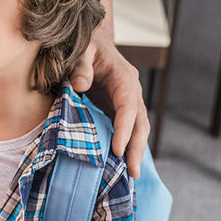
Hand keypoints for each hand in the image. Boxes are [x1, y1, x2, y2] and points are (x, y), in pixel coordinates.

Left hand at [71, 31, 149, 177]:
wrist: (94, 44)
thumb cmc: (86, 47)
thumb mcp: (82, 51)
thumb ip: (80, 66)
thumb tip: (80, 85)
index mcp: (124, 78)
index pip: (128, 106)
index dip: (125, 128)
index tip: (118, 150)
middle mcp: (131, 93)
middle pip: (140, 123)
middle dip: (137, 148)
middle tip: (133, 173)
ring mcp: (127, 103)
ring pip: (137, 130)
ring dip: (135, 152)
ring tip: (131, 176)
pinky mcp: (118, 110)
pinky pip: (126, 131)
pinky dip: (125, 147)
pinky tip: (120, 166)